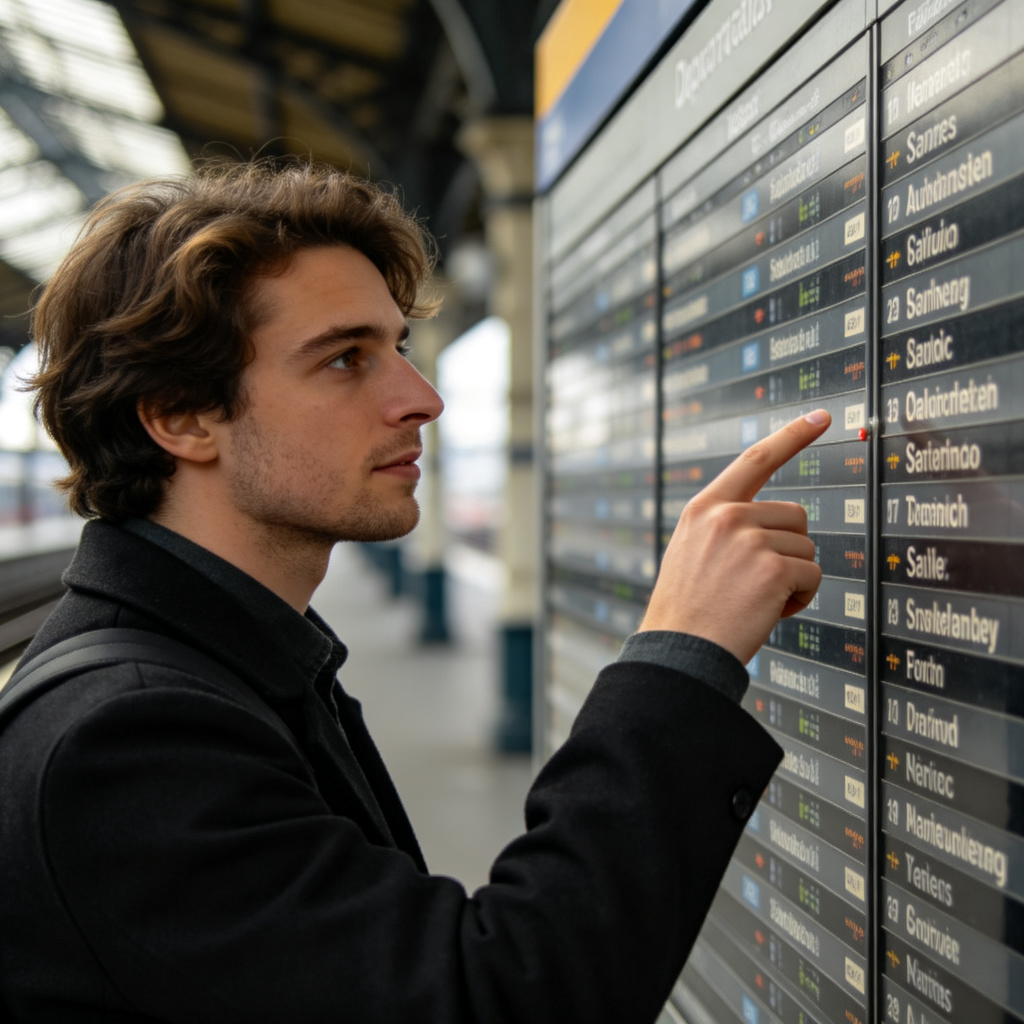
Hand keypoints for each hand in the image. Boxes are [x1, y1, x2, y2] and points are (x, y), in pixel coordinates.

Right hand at [638, 410, 830, 663]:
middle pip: (795, 517)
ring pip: (806, 549)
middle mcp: (728, 516)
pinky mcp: (774, 568)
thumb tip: (776, 523)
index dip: (791, 436)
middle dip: (788, 550)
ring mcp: (751, 540)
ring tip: (756, 600)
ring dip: (793, 577)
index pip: (755, 460)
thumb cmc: (687, 611)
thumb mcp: (692, 551)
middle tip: (755, 582)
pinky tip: (768, 612)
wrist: (680, 651)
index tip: (820, 417)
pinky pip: (812, 576)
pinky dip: (800, 598)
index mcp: (705, 508)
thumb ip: (725, 527)